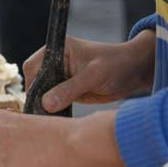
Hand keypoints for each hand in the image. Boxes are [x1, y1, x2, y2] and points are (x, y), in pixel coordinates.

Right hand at [23, 31, 155, 112]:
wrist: (134, 71)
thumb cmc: (116, 65)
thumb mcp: (93, 76)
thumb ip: (69, 89)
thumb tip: (46, 104)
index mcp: (59, 49)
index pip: (33, 66)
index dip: (32, 83)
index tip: (37, 100)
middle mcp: (56, 61)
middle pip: (35, 81)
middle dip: (37, 96)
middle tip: (42, 113)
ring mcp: (61, 76)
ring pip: (43, 92)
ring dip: (44, 104)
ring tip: (48, 117)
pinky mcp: (67, 89)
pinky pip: (54, 100)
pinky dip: (53, 109)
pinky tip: (56, 117)